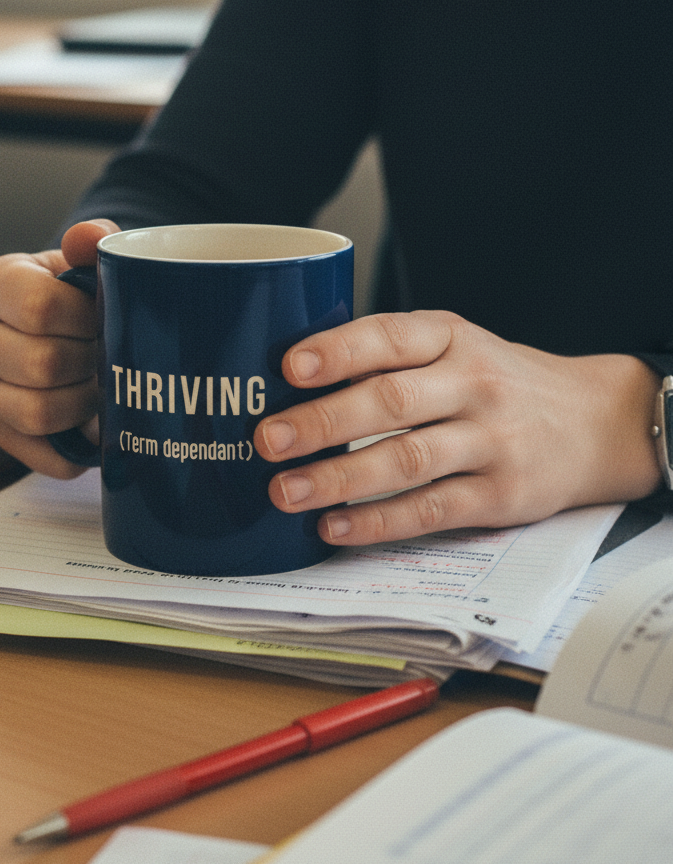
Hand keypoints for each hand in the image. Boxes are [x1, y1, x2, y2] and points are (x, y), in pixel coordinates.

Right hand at [0, 219, 118, 476]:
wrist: (63, 329)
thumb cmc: (76, 293)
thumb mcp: (83, 260)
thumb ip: (90, 243)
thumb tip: (89, 239)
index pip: (39, 308)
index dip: (85, 317)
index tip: (101, 315)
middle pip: (41, 364)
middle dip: (89, 361)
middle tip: (107, 353)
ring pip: (38, 413)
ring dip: (84, 403)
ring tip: (100, 384)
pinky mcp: (0, 433)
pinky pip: (41, 455)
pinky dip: (77, 450)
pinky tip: (95, 429)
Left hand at [255, 311, 663, 544]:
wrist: (595, 422)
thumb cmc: (496, 382)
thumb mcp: (454, 347)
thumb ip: (389, 358)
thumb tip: (292, 386)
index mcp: (451, 338)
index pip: (390, 337)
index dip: (339, 351)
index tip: (290, 366)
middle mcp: (473, 384)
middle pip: (391, 401)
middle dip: (323, 422)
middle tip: (268, 439)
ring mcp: (491, 441)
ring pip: (406, 460)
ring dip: (339, 478)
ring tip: (285, 491)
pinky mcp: (502, 495)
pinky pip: (432, 510)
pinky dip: (378, 521)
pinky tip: (334, 526)